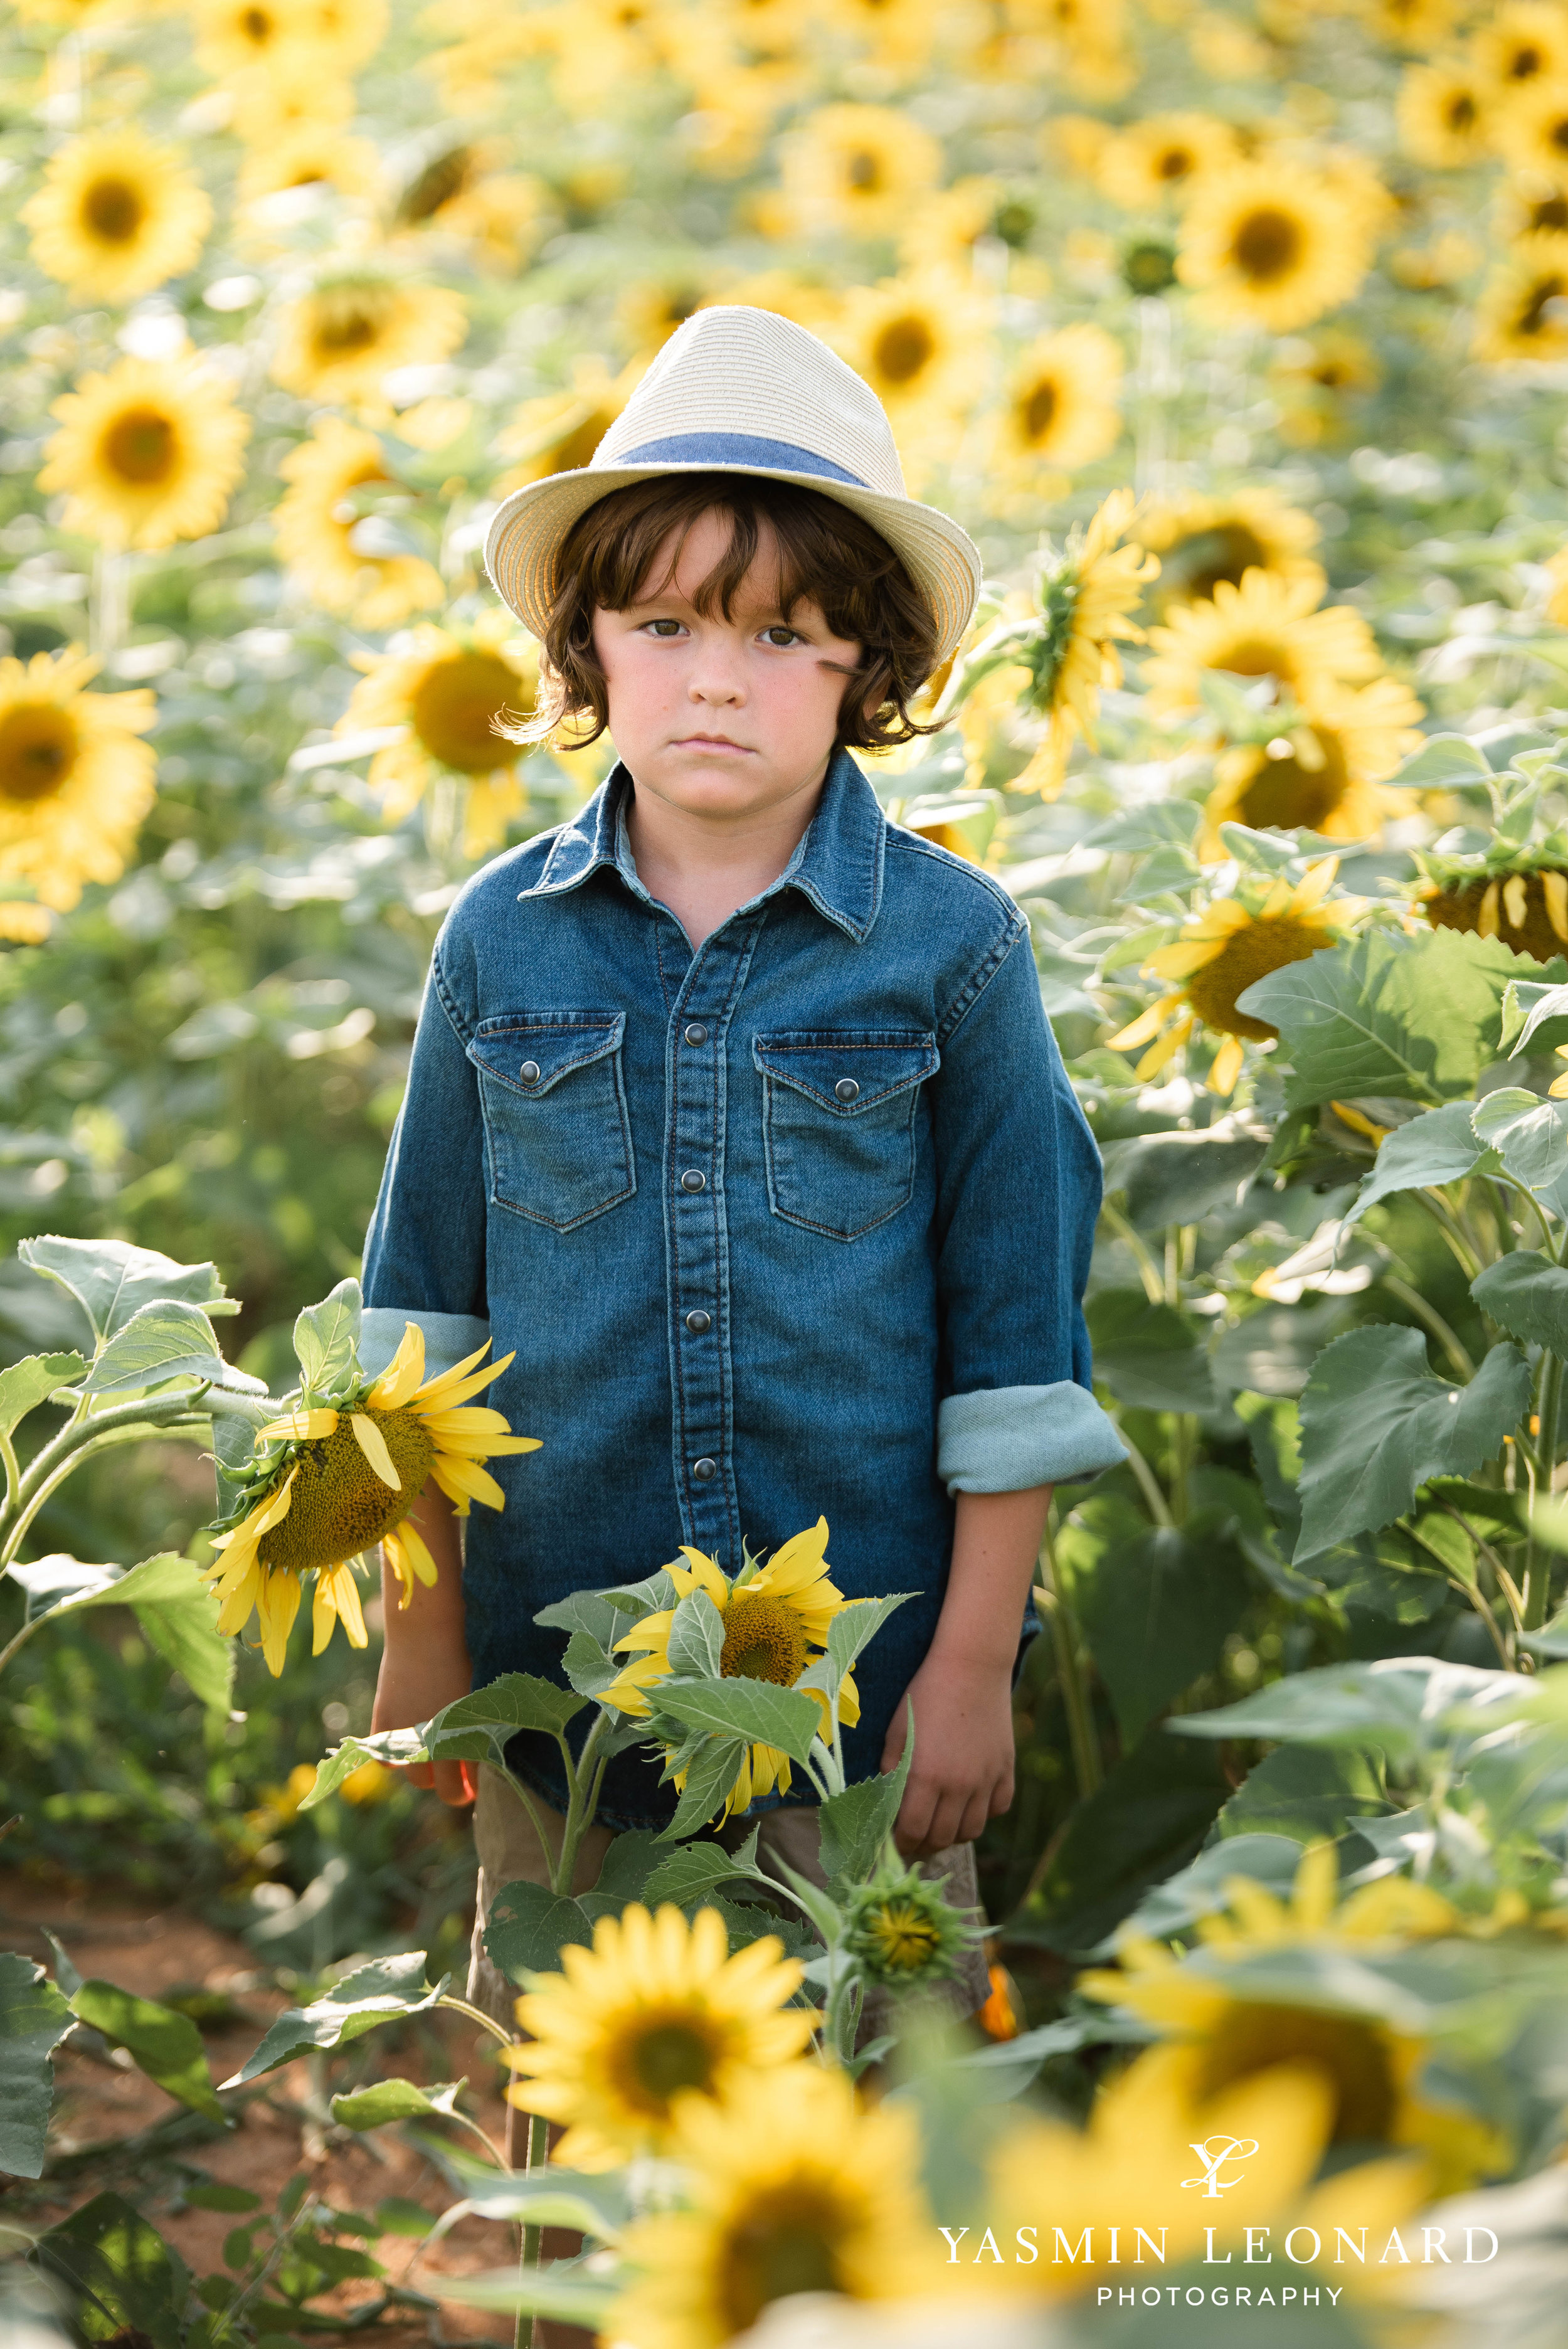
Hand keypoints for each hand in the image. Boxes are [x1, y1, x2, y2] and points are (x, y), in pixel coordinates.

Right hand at [371, 1614, 474, 1808]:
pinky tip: (406, 1746)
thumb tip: (489, 1749)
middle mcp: (434, 1745)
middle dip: (451, 1788)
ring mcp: (405, 1737)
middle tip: (458, 1781)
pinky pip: (385, 1761)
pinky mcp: (383, 1724)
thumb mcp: (481, 1696)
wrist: (426, 1631)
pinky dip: (394, 1757)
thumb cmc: (464, 1656)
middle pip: (438, 1789)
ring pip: (414, 1777)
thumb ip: (482, 1728)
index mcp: (462, 1740)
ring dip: (425, 1772)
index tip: (475, 1786)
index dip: (471, 1789)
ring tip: (435, 1759)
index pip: (465, 1785)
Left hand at [879, 1646, 1015, 1858]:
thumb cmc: (925, 1696)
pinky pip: (998, 1809)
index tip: (894, 1843)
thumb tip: (886, 1807)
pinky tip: (970, 1804)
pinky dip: (983, 1814)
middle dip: (924, 1845)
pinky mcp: (1006, 1770)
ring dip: (953, 1835)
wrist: (971, 1667)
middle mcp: (958, 1785)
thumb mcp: (896, 1732)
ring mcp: (986, 1780)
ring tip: (941, 1825)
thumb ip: (889, 1773)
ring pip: (972, 1831)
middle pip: (942, 1838)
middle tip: (915, 1840)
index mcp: (924, 1776)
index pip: (912, 1832)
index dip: (900, 1845)